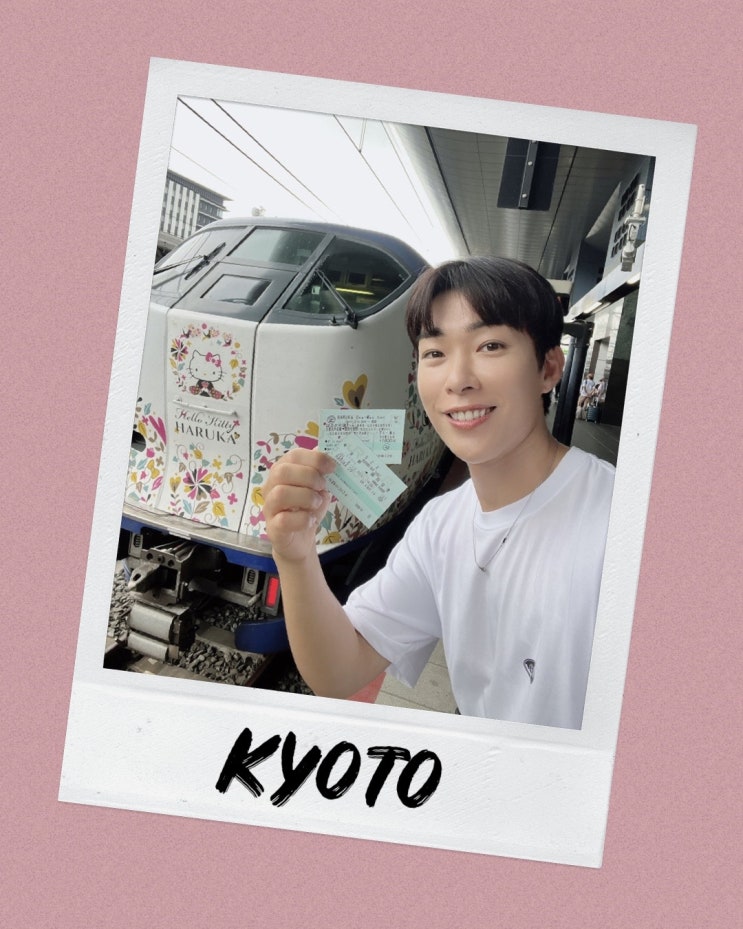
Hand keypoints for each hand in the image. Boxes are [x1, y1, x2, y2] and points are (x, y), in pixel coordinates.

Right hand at [262, 448, 335, 562]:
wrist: (300, 540)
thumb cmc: (308, 509)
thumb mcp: (318, 488)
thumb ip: (321, 471)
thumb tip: (331, 451)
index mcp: (282, 471)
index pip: (293, 455)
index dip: (315, 459)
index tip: (332, 467)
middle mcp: (271, 486)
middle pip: (282, 472)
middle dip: (309, 476)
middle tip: (323, 487)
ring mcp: (269, 507)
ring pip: (280, 493)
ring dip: (305, 497)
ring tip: (316, 503)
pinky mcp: (273, 528)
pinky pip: (283, 520)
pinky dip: (302, 519)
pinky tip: (311, 520)